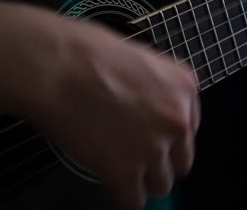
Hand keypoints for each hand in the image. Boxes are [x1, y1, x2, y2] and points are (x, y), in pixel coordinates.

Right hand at [20, 19, 200, 208]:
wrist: (57, 65)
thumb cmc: (86, 50)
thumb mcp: (137, 58)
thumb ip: (153, 87)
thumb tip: (144, 106)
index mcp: (183, 88)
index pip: (189, 128)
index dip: (168, 136)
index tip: (152, 138)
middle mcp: (178, 120)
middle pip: (180, 160)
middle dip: (160, 161)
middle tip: (135, 157)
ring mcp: (154, 148)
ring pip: (161, 184)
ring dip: (142, 181)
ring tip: (120, 172)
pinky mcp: (126, 172)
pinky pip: (133, 202)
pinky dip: (123, 197)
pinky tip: (109, 185)